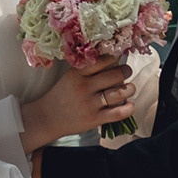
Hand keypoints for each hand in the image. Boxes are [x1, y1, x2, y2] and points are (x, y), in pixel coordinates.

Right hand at [19, 59, 133, 151]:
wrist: (47, 117)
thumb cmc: (61, 95)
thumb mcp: (69, 77)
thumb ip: (87, 70)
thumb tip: (112, 61)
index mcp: (78, 74)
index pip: (102, 60)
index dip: (114, 58)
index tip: (118, 58)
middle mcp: (85, 87)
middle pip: (115, 75)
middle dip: (126, 72)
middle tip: (127, 72)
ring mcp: (90, 104)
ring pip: (119, 93)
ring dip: (130, 89)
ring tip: (130, 88)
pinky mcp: (95, 119)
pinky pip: (118, 113)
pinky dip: (128, 108)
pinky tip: (130, 104)